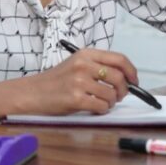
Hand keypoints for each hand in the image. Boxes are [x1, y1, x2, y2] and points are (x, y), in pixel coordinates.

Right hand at [15, 48, 137, 114]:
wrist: (31, 93)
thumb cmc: (55, 81)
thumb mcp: (76, 64)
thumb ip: (98, 66)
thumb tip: (125, 77)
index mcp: (86, 54)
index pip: (119, 59)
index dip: (131, 71)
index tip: (134, 81)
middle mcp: (83, 65)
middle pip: (119, 77)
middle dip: (124, 90)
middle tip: (120, 96)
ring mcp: (79, 82)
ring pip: (111, 94)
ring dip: (112, 102)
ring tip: (104, 103)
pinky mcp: (75, 99)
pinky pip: (101, 106)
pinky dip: (103, 110)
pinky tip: (95, 109)